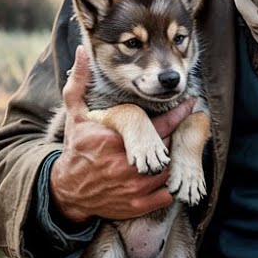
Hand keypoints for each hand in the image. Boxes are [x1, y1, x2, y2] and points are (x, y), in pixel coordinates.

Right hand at [49, 45, 195, 222]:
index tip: (190, 103)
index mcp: (115, 139)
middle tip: (184, 127)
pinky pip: (166, 194)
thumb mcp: (76, 115)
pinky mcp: (137, 205)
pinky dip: (168, 185)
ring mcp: (133, 187)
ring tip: (174, 151)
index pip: (158, 124)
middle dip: (176, 136)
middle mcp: (126, 164)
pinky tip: (164, 174)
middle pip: (166, 146)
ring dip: (173, 160)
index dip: (178, 113)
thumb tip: (83, 52)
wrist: (66, 191)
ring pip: (169, 170)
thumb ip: (80, 83)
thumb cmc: (76, 149)